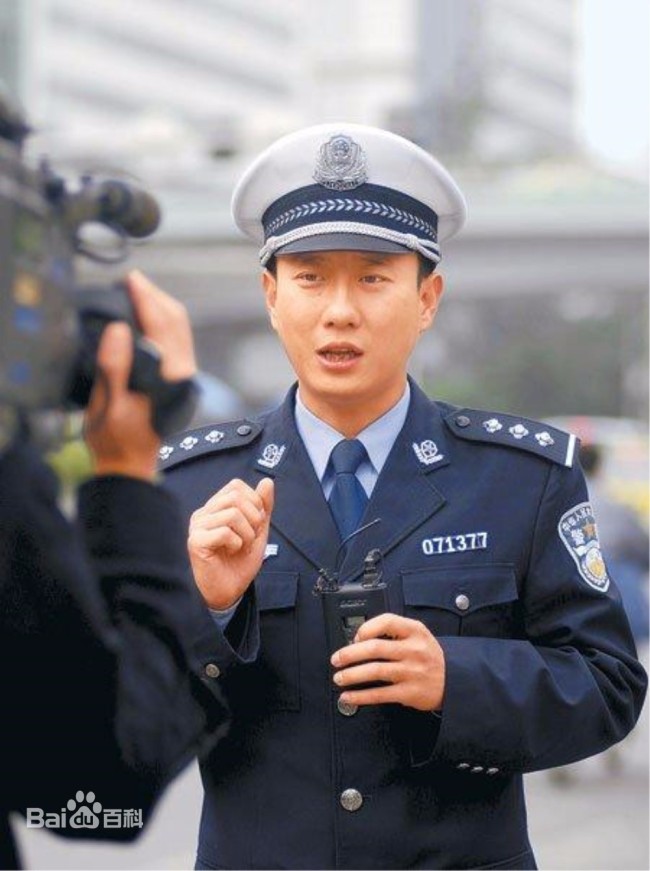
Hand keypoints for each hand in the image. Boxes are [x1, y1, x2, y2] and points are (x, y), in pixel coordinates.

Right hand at [84, 270, 195, 479]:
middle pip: (175, 320)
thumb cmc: (115, 438)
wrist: (128, 462)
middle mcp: (183, 372)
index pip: (161, 325)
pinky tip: (144, 315)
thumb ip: (114, 367)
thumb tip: (120, 329)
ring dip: (158, 306)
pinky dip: (161, 320)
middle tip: (130, 279)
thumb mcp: (107, 405)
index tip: (129, 280)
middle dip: (154, 296)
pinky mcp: (178, 376)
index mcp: (169, 377)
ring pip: (178, 327)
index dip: (145, 298)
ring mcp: (183, 374)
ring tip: (135, 291)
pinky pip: (175, 338)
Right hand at [188, 478, 274, 609]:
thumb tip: (267, 481)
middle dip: (253, 517)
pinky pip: (224, 531)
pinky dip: (236, 543)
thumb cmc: (239, 562)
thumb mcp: (258, 531)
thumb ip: (263, 506)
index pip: (236, 486)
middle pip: (235, 496)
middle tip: (250, 537)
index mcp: (215, 507)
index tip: (255, 524)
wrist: (229, 591)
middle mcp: (203, 513)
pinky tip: (231, 552)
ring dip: (246, 533)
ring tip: (241, 546)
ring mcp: (196, 527)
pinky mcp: (195, 542)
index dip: (254, 502)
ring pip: (232, 513)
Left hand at [330, 614, 445, 711]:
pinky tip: (349, 696)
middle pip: (375, 648)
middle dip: (350, 654)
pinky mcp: (409, 692)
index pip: (387, 621)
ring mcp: (411, 672)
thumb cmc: (429, 655)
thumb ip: (393, 632)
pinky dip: (361, 696)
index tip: (355, 637)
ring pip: (375, 671)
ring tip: (339, 678)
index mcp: (415, 631)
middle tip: (337, 659)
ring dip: (351, 675)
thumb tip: (360, 639)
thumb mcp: (418, 635)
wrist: (454, 680)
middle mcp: (413, 650)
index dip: (366, 628)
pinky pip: (380, 694)